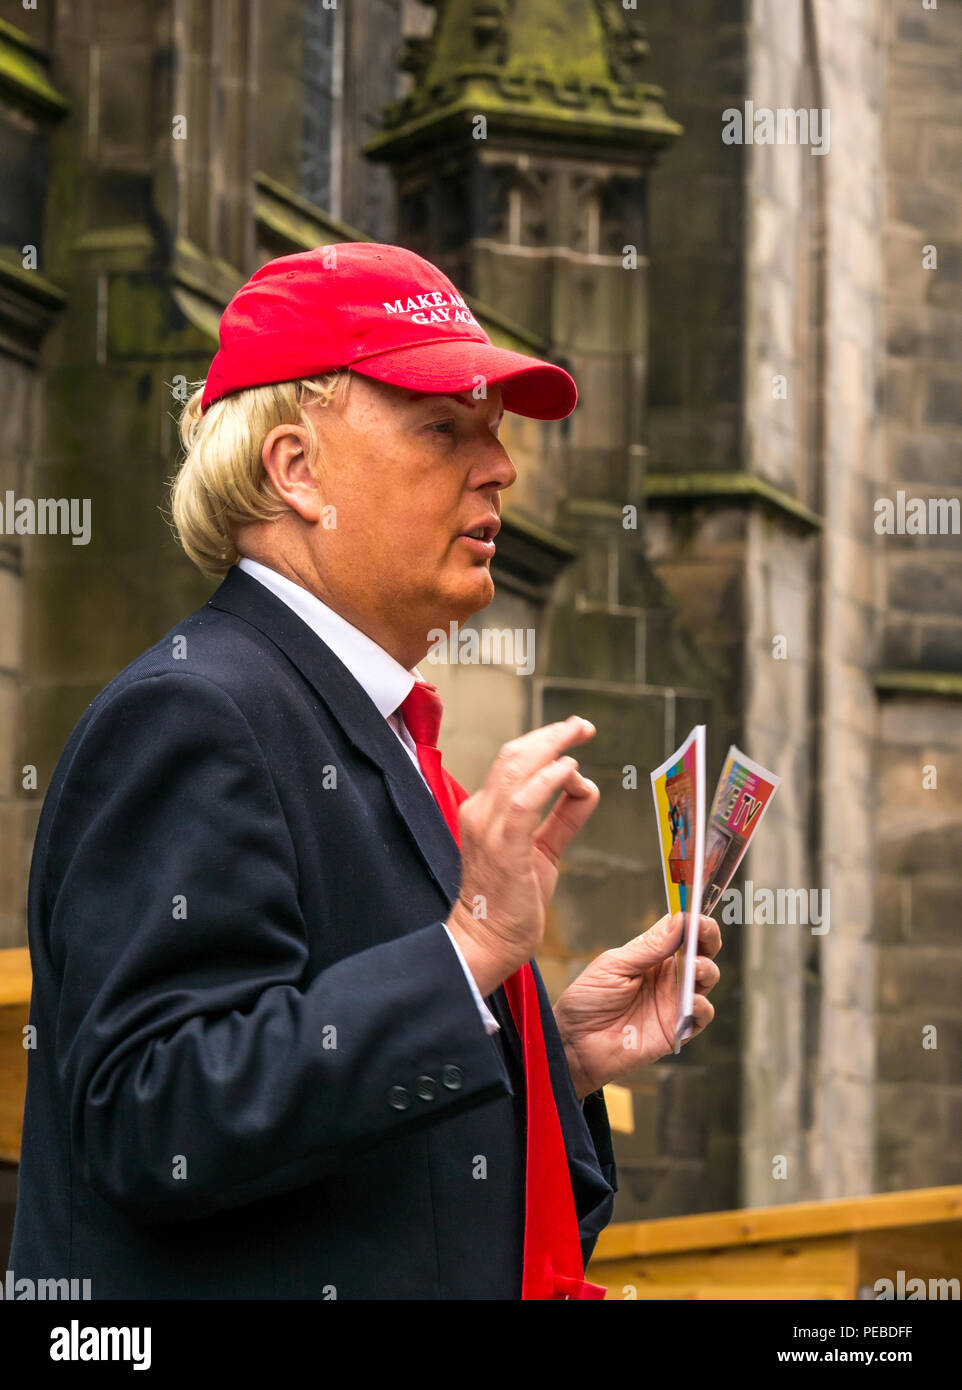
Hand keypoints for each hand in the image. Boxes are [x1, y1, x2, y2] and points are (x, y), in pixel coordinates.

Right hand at [446, 716, 599, 996]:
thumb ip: (563, 819)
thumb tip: (584, 788)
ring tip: (578, 735)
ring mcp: (488, 827)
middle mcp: (481, 812)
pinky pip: (524, 802)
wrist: (485, 943)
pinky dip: (547, 780)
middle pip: (514, 755)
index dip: (544, 742)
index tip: (573, 733)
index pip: (512, 762)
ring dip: (552, 746)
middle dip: (551, 734)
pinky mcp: (502, 847)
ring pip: (517, 768)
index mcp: (485, 812)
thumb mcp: (542, 852)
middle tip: (582, 725)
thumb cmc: (509, 902)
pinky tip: (569, 770)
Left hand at [553, 912, 721, 1098]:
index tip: (694, 912)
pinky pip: (702, 1015)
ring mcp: (674, 1001)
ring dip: (706, 968)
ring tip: (693, 967)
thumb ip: (648, 947)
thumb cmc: (588, 1001)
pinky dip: (701, 1006)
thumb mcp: (614, 966)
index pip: (680, 930)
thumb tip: (679, 920)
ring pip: (707, 978)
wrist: (575, 1043)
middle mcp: (667, 975)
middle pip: (701, 950)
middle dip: (709, 937)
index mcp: (651, 956)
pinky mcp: (676, 1029)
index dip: (691, 918)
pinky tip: (690, 1001)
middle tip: (704, 932)